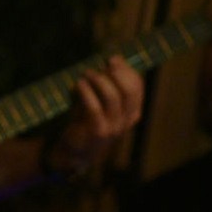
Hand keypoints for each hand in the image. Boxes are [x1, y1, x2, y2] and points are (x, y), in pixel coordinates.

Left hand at [49, 55, 145, 174]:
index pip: (138, 88)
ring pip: (113, 97)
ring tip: (87, 73)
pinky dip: (86, 92)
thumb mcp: (98, 102)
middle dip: (118, 73)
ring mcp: (114, 128)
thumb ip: (105, 85)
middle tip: (104, 63)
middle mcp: (127, 121)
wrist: (74, 152)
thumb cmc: (85, 122)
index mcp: (131, 112)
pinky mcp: (98, 131)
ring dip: (99, 80)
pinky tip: (79, 84)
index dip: (127, 70)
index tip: (113, 59)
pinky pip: (95, 107)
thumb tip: (112, 60)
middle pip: (129, 91)